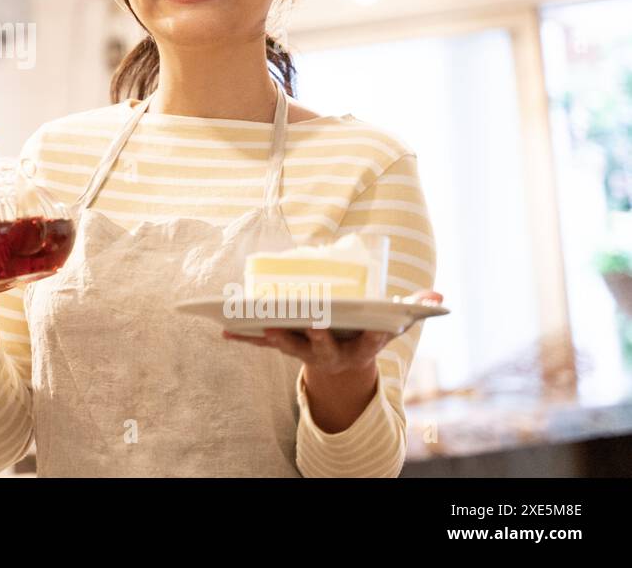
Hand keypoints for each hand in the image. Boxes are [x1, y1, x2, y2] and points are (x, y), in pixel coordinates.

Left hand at [221, 289, 443, 371]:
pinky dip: (245, 338)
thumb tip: (437, 296)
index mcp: (362, 348)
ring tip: (261, 323)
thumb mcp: (394, 323)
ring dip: (275, 335)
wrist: (342, 365)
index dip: (376, 336)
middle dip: (319, 335)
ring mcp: (307, 354)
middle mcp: (334, 355)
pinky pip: (263, 344)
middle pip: (325, 346)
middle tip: (314, 321)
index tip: (380, 328)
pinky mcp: (286, 349)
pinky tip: (224, 331)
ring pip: (290, 346)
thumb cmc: (368, 333)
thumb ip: (413, 309)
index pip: (372, 341)